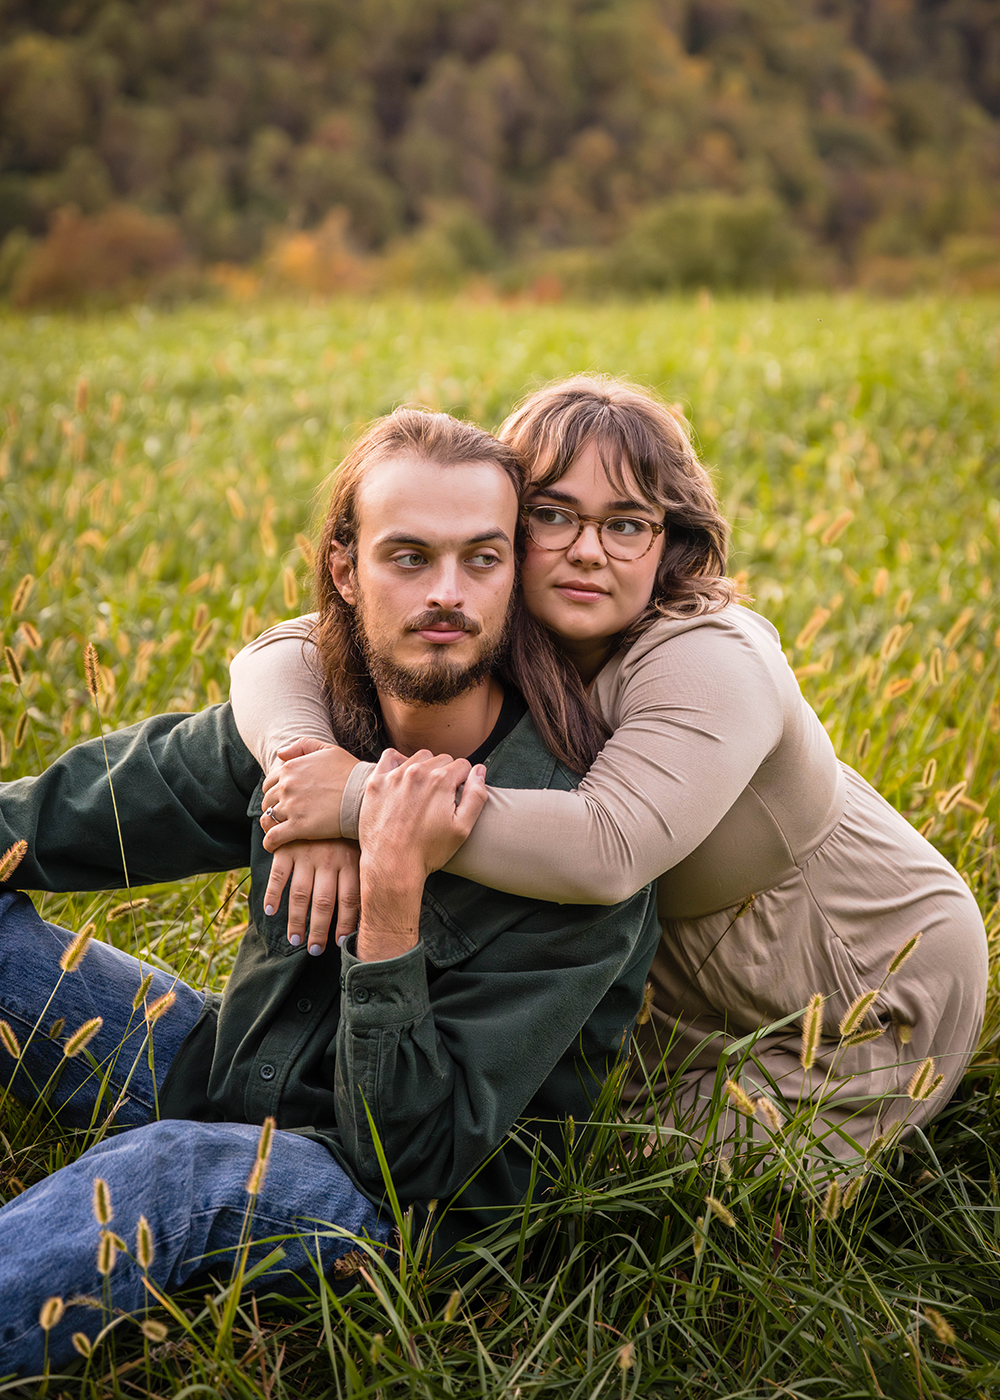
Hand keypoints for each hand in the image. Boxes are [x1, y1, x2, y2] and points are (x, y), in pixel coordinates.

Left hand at [260, 742, 360, 848]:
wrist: (364, 795)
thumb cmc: (350, 772)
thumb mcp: (328, 749)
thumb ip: (302, 746)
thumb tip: (279, 754)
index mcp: (290, 768)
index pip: (269, 783)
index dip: (275, 793)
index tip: (284, 801)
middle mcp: (286, 786)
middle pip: (267, 801)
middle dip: (273, 809)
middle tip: (284, 817)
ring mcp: (291, 807)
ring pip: (267, 819)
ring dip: (271, 825)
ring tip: (279, 831)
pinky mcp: (298, 827)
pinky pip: (273, 837)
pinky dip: (270, 843)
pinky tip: (274, 846)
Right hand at [262, 838, 360, 955]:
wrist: (322, 799)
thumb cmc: (344, 833)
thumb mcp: (359, 848)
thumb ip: (362, 875)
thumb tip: (369, 913)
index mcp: (350, 861)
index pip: (349, 900)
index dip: (345, 924)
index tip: (340, 943)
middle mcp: (329, 859)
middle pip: (324, 902)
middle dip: (319, 930)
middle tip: (315, 950)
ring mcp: (306, 853)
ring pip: (300, 894)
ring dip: (297, 920)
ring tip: (295, 940)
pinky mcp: (286, 848)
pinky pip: (278, 876)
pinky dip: (273, 895)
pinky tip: (271, 911)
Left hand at [356, 749, 487, 961]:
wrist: (391, 865)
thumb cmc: (428, 851)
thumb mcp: (462, 829)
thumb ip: (476, 796)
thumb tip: (480, 770)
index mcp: (441, 781)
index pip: (463, 765)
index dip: (463, 782)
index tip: (456, 797)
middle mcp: (417, 772)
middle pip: (442, 759)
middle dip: (446, 774)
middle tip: (440, 798)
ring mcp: (394, 775)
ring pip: (418, 757)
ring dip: (424, 768)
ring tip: (422, 791)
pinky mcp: (376, 782)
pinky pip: (389, 757)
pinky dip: (398, 763)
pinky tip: (402, 779)